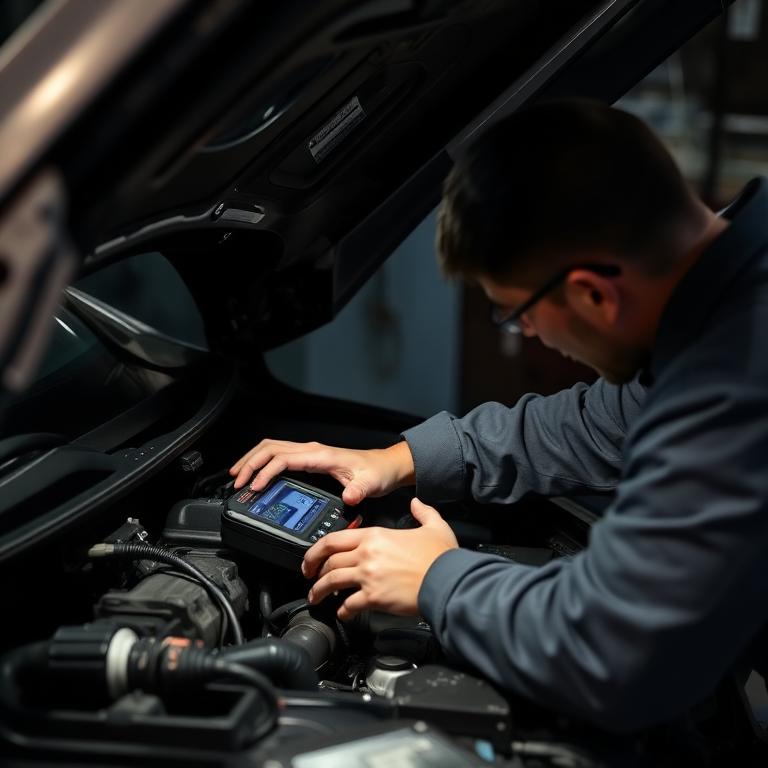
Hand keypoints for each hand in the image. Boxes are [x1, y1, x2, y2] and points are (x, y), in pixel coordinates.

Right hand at [229, 440, 414, 504]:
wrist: (385, 466)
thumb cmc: (376, 473)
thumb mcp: (370, 484)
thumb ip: (359, 491)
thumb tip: (349, 497)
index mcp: (319, 455)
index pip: (283, 459)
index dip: (266, 472)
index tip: (255, 488)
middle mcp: (311, 450)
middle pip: (269, 449)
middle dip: (249, 463)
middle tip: (237, 482)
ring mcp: (308, 453)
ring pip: (271, 449)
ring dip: (252, 460)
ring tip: (238, 476)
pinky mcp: (309, 459)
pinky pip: (279, 455)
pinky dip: (262, 462)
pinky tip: (257, 475)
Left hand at [302, 498, 458, 619]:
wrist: (447, 579)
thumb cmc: (441, 556)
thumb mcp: (434, 525)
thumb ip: (423, 511)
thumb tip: (416, 503)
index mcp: (376, 536)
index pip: (334, 539)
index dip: (316, 550)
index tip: (312, 558)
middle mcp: (367, 554)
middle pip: (329, 561)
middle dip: (314, 572)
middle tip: (311, 579)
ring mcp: (369, 576)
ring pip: (332, 582)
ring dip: (320, 591)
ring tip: (316, 598)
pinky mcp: (374, 597)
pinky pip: (349, 605)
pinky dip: (343, 610)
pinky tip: (343, 613)